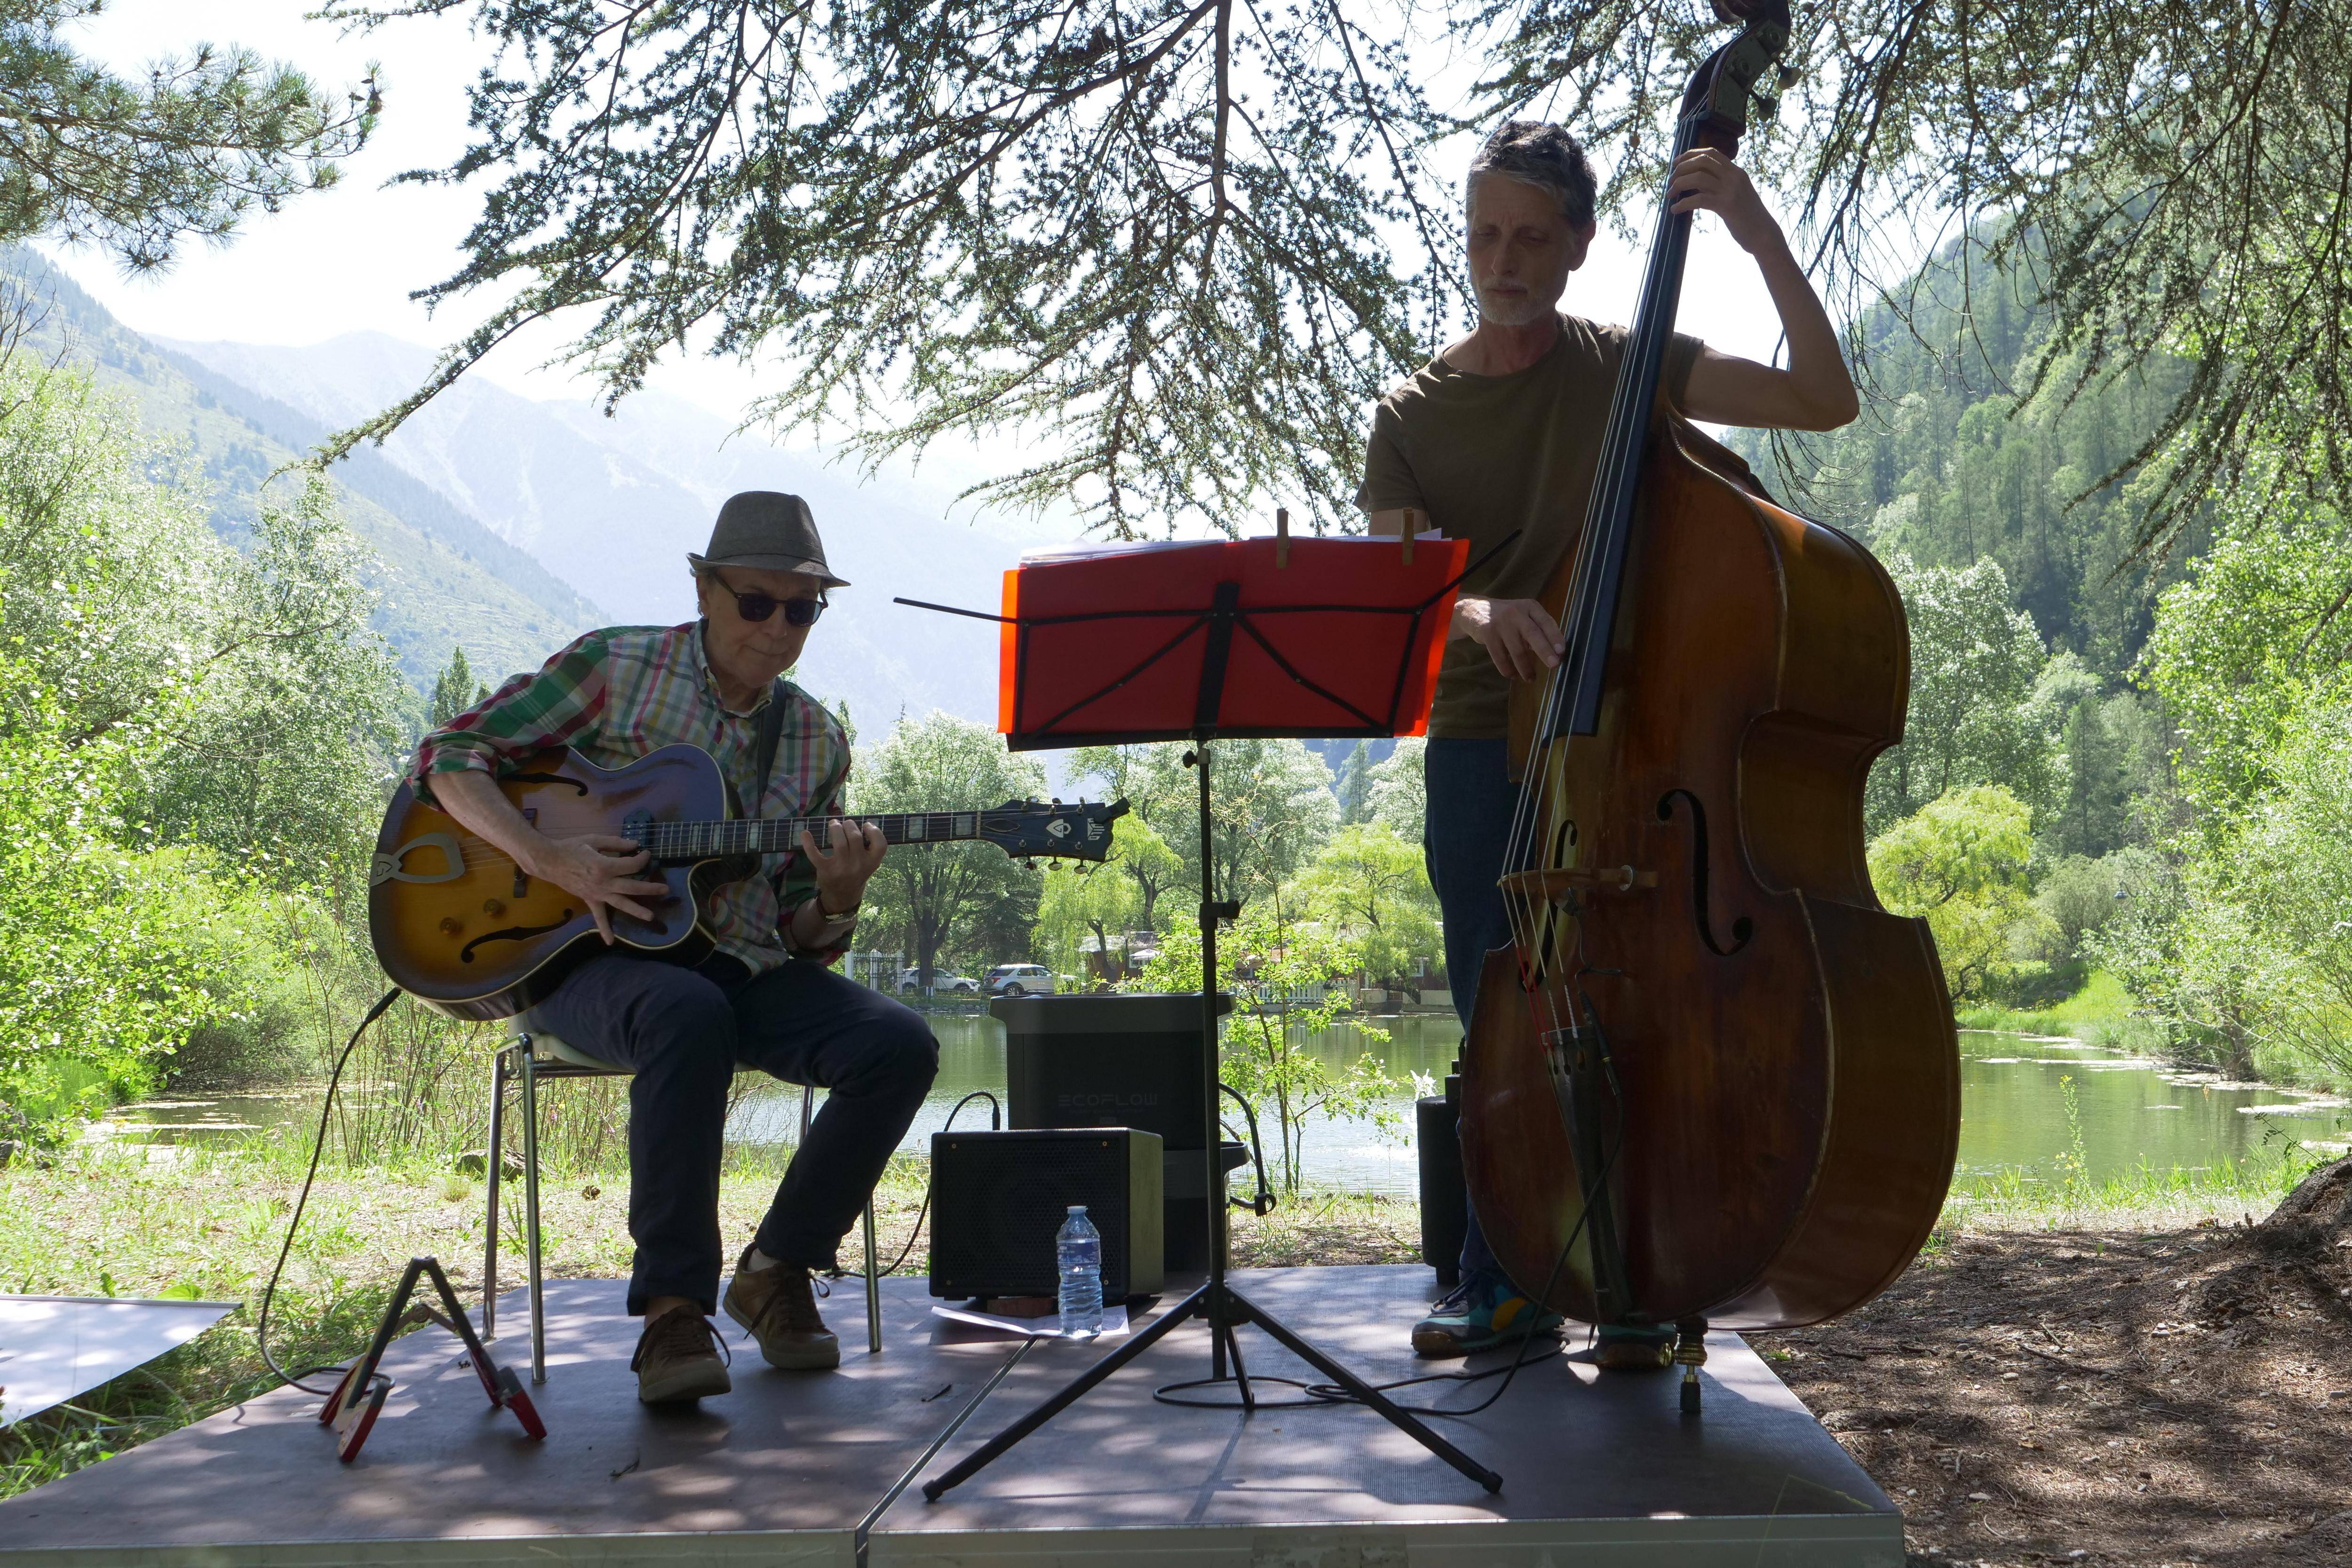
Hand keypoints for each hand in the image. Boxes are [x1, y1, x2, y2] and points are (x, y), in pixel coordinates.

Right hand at [530, 834, 671, 944]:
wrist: (550, 861)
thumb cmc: (571, 847)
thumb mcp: (594, 839)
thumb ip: (616, 843)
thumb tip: (635, 845)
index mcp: (605, 866)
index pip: (632, 865)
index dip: (642, 858)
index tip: (645, 853)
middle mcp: (604, 883)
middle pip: (632, 886)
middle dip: (650, 888)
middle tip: (665, 889)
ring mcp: (597, 894)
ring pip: (621, 903)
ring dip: (637, 910)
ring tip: (651, 916)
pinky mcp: (590, 899)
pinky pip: (598, 916)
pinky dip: (604, 929)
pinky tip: (611, 942)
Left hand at [799, 818, 885, 913]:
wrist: (843, 896)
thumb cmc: (856, 874)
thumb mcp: (868, 864)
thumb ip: (868, 848)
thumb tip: (858, 823)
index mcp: (872, 862)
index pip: (880, 844)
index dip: (874, 831)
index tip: (866, 825)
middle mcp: (858, 865)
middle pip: (855, 837)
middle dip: (849, 825)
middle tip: (845, 824)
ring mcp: (841, 868)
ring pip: (839, 841)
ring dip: (835, 828)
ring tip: (833, 825)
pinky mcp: (826, 870)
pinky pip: (815, 854)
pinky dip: (808, 843)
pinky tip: (805, 834)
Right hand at [1454, 595, 1564, 680]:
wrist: (1474, 610)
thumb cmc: (1507, 617)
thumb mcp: (1524, 616)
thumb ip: (1538, 630)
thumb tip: (1555, 654)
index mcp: (1530, 607)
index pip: (1546, 622)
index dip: (1555, 636)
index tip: (1561, 651)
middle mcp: (1516, 612)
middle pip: (1533, 633)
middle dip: (1544, 651)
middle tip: (1554, 665)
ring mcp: (1501, 622)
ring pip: (1517, 650)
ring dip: (1525, 668)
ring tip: (1530, 679)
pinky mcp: (1488, 633)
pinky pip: (1500, 657)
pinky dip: (1508, 669)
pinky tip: (1513, 675)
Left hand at [1668, 148, 1778, 254]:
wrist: (1764, 234)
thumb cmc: (1747, 217)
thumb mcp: (1737, 194)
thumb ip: (1722, 184)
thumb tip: (1698, 181)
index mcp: (1736, 172)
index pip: (1711, 153)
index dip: (1690, 154)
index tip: (1676, 163)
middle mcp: (1734, 177)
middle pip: (1702, 161)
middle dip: (1682, 168)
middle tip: (1670, 181)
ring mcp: (1731, 190)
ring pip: (1698, 178)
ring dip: (1679, 184)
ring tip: (1670, 195)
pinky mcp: (1726, 206)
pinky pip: (1698, 199)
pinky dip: (1683, 203)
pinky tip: (1675, 210)